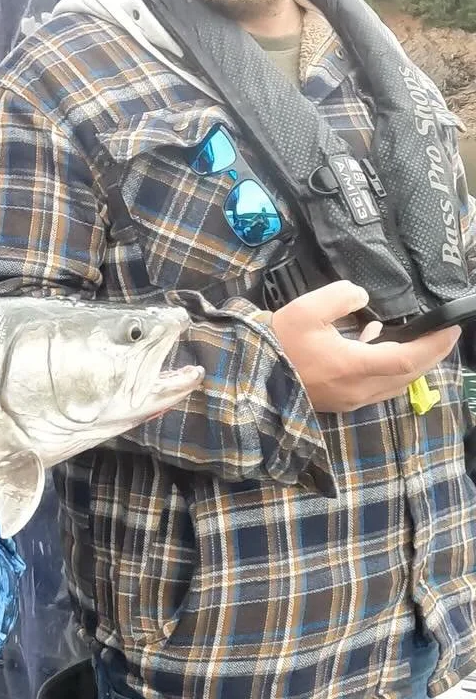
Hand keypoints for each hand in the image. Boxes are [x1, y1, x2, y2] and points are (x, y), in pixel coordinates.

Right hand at [268, 281, 460, 412]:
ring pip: (397, 384)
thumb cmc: (275, 342)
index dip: (436, 342)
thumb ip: (342, 296)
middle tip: (444, 332)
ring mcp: (350, 400)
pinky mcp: (341, 402)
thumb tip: (362, 298)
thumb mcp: (307, 308)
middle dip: (433, 353)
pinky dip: (392, 369)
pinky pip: (379, 387)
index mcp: (353, 366)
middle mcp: (358, 389)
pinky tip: (377, 346)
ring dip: (413, 362)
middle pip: (411, 374)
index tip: (451, 325)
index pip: (410, 358)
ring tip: (416, 337)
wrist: (247, 374)